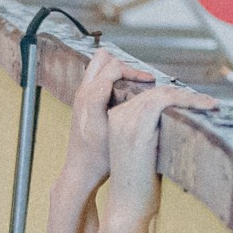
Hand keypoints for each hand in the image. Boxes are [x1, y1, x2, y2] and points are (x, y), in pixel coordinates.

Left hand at [62, 50, 131, 190]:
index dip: (134, 71)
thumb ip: (98, 103)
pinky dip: (118, 82)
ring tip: (140, 85)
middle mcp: (82, 93)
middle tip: (145, 80)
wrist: (83, 171)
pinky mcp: (88, 106)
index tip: (150, 80)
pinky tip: (131, 96)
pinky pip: (103, 82)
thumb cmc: (97, 156)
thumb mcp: (103, 130)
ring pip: (102, 70)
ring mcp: (84, 98)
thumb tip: (105, 82)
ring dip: (121, 73)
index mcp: (87, 96)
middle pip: (103, 62)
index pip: (112, 67)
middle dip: (126, 67)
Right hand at [100, 82, 205, 224]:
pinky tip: (207, 107)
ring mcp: (125, 120)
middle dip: (186, 94)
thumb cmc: (141, 184)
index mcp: (117, 120)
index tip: (196, 102)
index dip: (176, 95)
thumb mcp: (148, 151)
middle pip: (157, 91)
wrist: (127, 205)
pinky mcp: (137, 128)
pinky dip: (189, 100)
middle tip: (209, 103)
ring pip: (163, 93)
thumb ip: (157, 133)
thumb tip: (184, 121)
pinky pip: (164, 100)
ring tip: (211, 105)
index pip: (149, 96)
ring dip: (191, 96)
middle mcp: (118, 116)